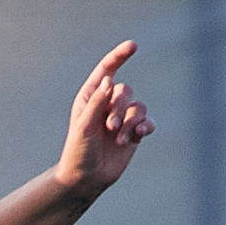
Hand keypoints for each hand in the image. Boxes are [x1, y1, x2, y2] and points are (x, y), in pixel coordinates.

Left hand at [56, 41, 153, 200]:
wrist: (85, 179)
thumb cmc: (78, 151)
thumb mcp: (84, 125)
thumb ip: (97, 102)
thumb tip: (110, 79)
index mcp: (91, 97)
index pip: (107, 70)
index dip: (120, 56)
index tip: (133, 45)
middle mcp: (107, 105)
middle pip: (125, 91)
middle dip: (119, 108)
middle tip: (109, 127)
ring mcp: (122, 119)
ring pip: (138, 107)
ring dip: (130, 122)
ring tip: (119, 139)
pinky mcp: (133, 133)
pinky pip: (147, 121)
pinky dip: (145, 126)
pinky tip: (139, 135)